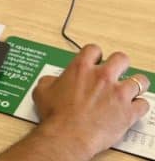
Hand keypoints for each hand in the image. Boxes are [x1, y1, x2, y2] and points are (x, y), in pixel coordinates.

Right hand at [31, 44, 149, 159]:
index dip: (95, 54)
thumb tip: (52, 81)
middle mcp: (102, 77)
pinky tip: (134, 108)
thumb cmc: (56, 115)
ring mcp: (118, 94)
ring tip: (131, 89)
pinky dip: (140, 106)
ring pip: (139, 80)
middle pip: (121, 59)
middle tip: (116, 72)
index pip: (94, 50)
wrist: (67, 135)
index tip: (96, 61)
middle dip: (120, 64)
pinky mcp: (128, 112)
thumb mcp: (42, 91)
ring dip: (136, 84)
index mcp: (81, 68)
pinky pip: (144, 104)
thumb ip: (49, 80)